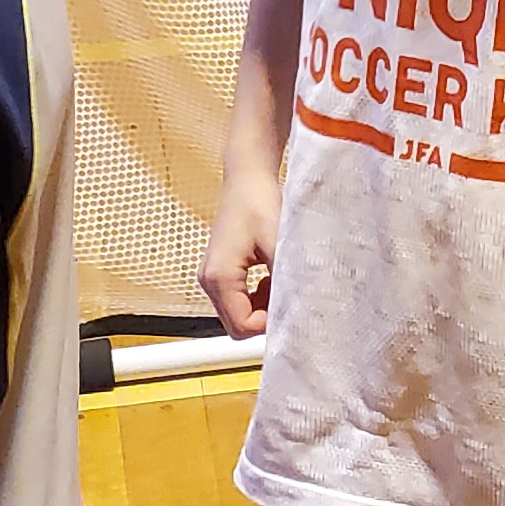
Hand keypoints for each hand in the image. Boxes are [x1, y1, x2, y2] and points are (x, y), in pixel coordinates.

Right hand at [199, 191, 275, 337]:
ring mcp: (213, 277)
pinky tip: (271, 276)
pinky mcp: (221, 272)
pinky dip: (257, 296)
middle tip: (286, 293)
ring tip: (279, 281)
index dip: (269, 323)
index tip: (289, 305)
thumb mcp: (278, 244)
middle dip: (264, 316)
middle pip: (237, 325)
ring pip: (239, 313)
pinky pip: (239, 299)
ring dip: (263, 306)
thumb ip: (284, 282)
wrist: (248, 178)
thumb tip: (295, 310)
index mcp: (219, 277)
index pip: (242, 326)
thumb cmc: (258, 203)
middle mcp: (209, 280)